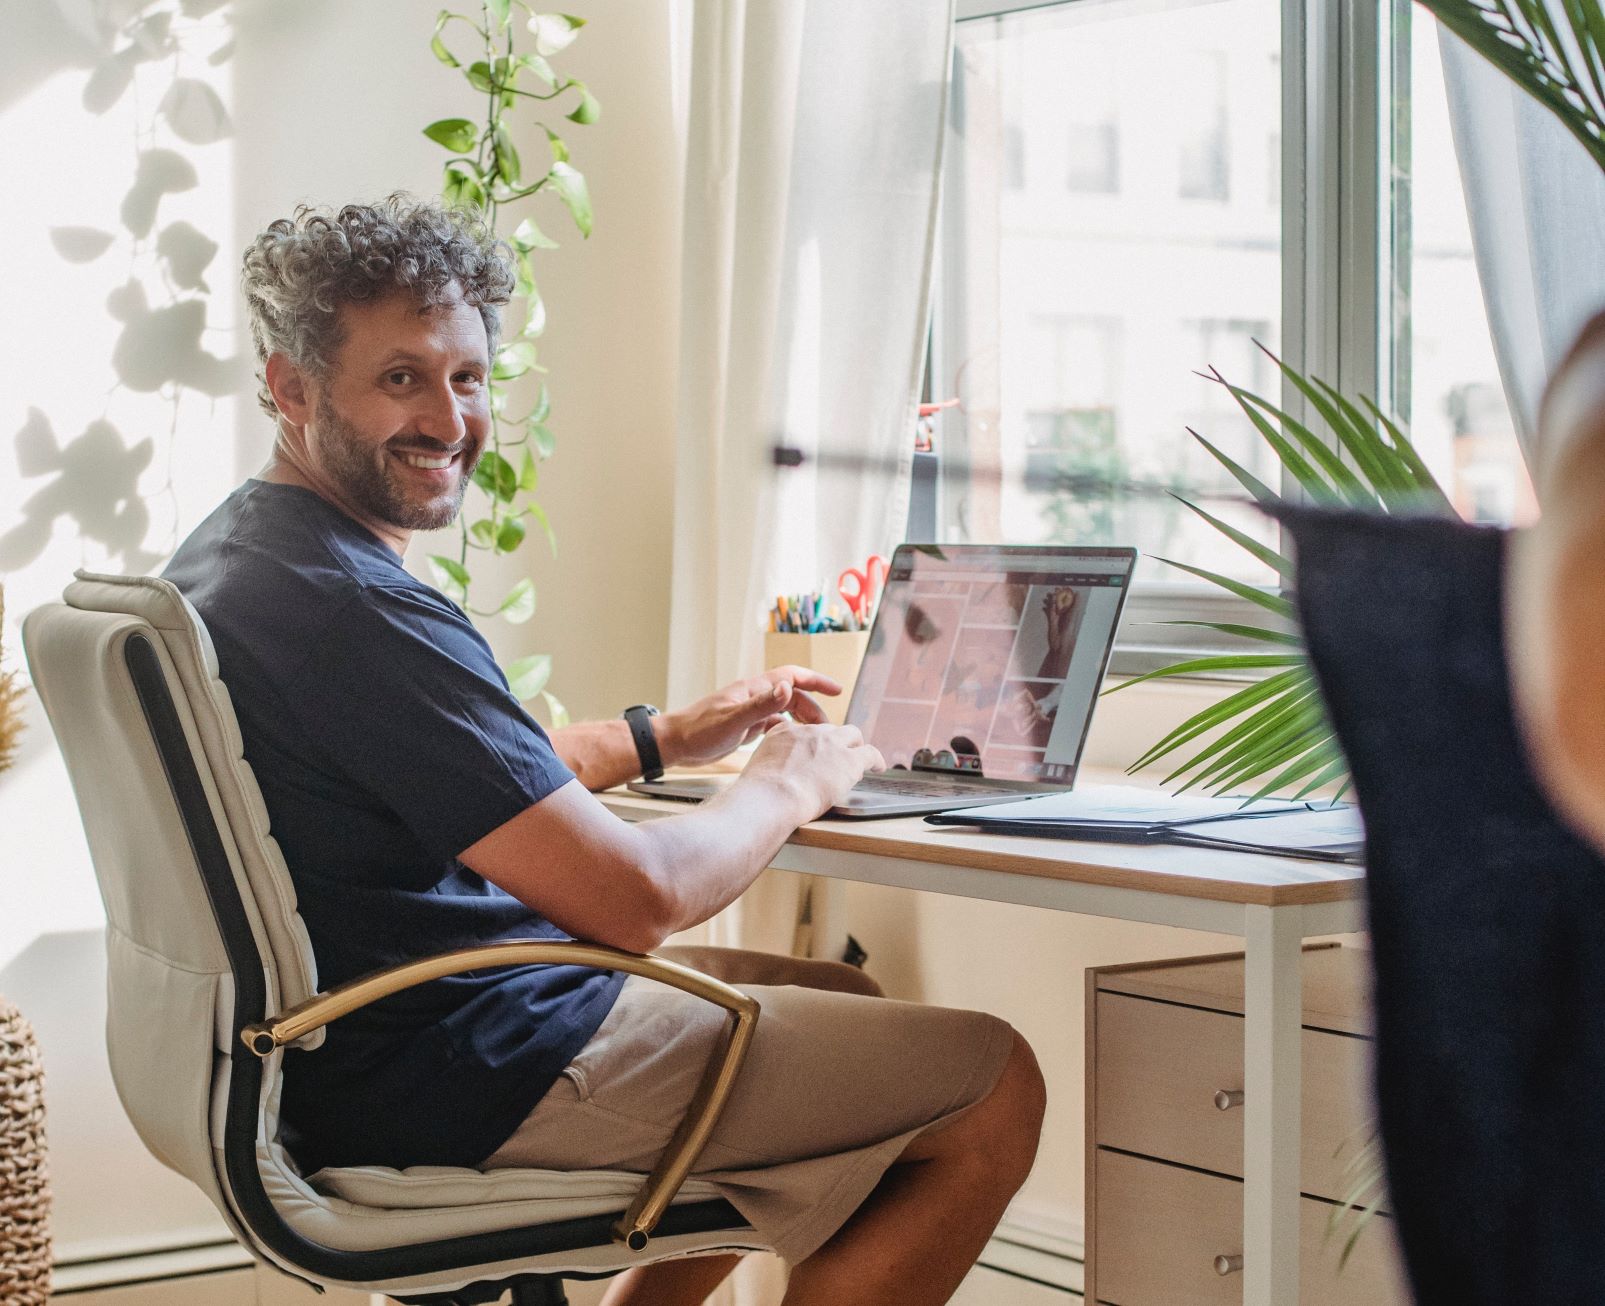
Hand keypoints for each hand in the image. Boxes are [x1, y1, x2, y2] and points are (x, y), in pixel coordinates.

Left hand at [659, 665, 841, 768]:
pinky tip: (794, 745)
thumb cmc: (698, 731)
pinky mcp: (745, 726)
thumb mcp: (732, 720)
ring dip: (802, 721)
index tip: (837, 690)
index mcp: (753, 689)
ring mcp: (750, 711)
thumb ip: (760, 705)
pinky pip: (774, 724)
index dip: (816, 681)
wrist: (675, 744)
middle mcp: (754, 697)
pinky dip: (788, 731)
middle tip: (827, 731)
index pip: (792, 676)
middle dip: (814, 709)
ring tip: (815, 739)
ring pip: (785, 711)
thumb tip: (786, 688)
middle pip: (793, 696)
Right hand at [738, 720, 885, 818]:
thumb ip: (767, 767)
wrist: (771, 798)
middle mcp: (809, 732)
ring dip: (856, 747)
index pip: (805, 731)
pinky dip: (876, 760)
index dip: (814, 742)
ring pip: (852, 736)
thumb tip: (767, 783)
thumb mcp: (756, 770)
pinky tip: (879, 766)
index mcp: (785, 732)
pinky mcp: (849, 760)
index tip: (816, 752)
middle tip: (839, 757)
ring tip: (861, 759)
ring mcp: (831, 744)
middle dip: (836, 742)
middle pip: (830, 730)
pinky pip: (870, 753)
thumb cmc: (759, 794)